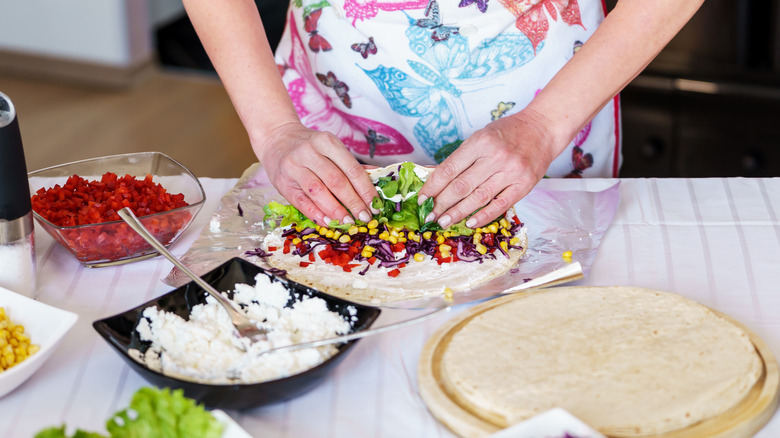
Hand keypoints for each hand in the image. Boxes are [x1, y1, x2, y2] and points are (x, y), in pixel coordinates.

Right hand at [256, 122, 377, 226]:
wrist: (276, 139)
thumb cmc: (309, 146)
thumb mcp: (330, 147)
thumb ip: (350, 165)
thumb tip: (376, 180)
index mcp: (327, 142)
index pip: (352, 169)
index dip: (366, 190)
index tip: (375, 205)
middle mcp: (309, 152)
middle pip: (337, 181)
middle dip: (353, 202)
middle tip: (365, 217)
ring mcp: (294, 167)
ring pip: (319, 192)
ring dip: (336, 211)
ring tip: (348, 222)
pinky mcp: (283, 182)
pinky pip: (301, 202)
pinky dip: (316, 214)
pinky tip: (328, 222)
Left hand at [418, 109, 558, 228]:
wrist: (542, 128)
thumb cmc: (508, 133)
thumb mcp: (481, 137)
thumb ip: (463, 158)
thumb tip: (437, 180)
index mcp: (480, 142)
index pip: (450, 169)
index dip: (433, 186)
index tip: (422, 198)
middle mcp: (495, 157)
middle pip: (462, 186)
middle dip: (442, 203)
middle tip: (430, 216)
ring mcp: (511, 172)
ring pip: (478, 197)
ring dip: (458, 213)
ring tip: (444, 222)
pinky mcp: (524, 185)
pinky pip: (500, 204)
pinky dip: (484, 216)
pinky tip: (470, 223)